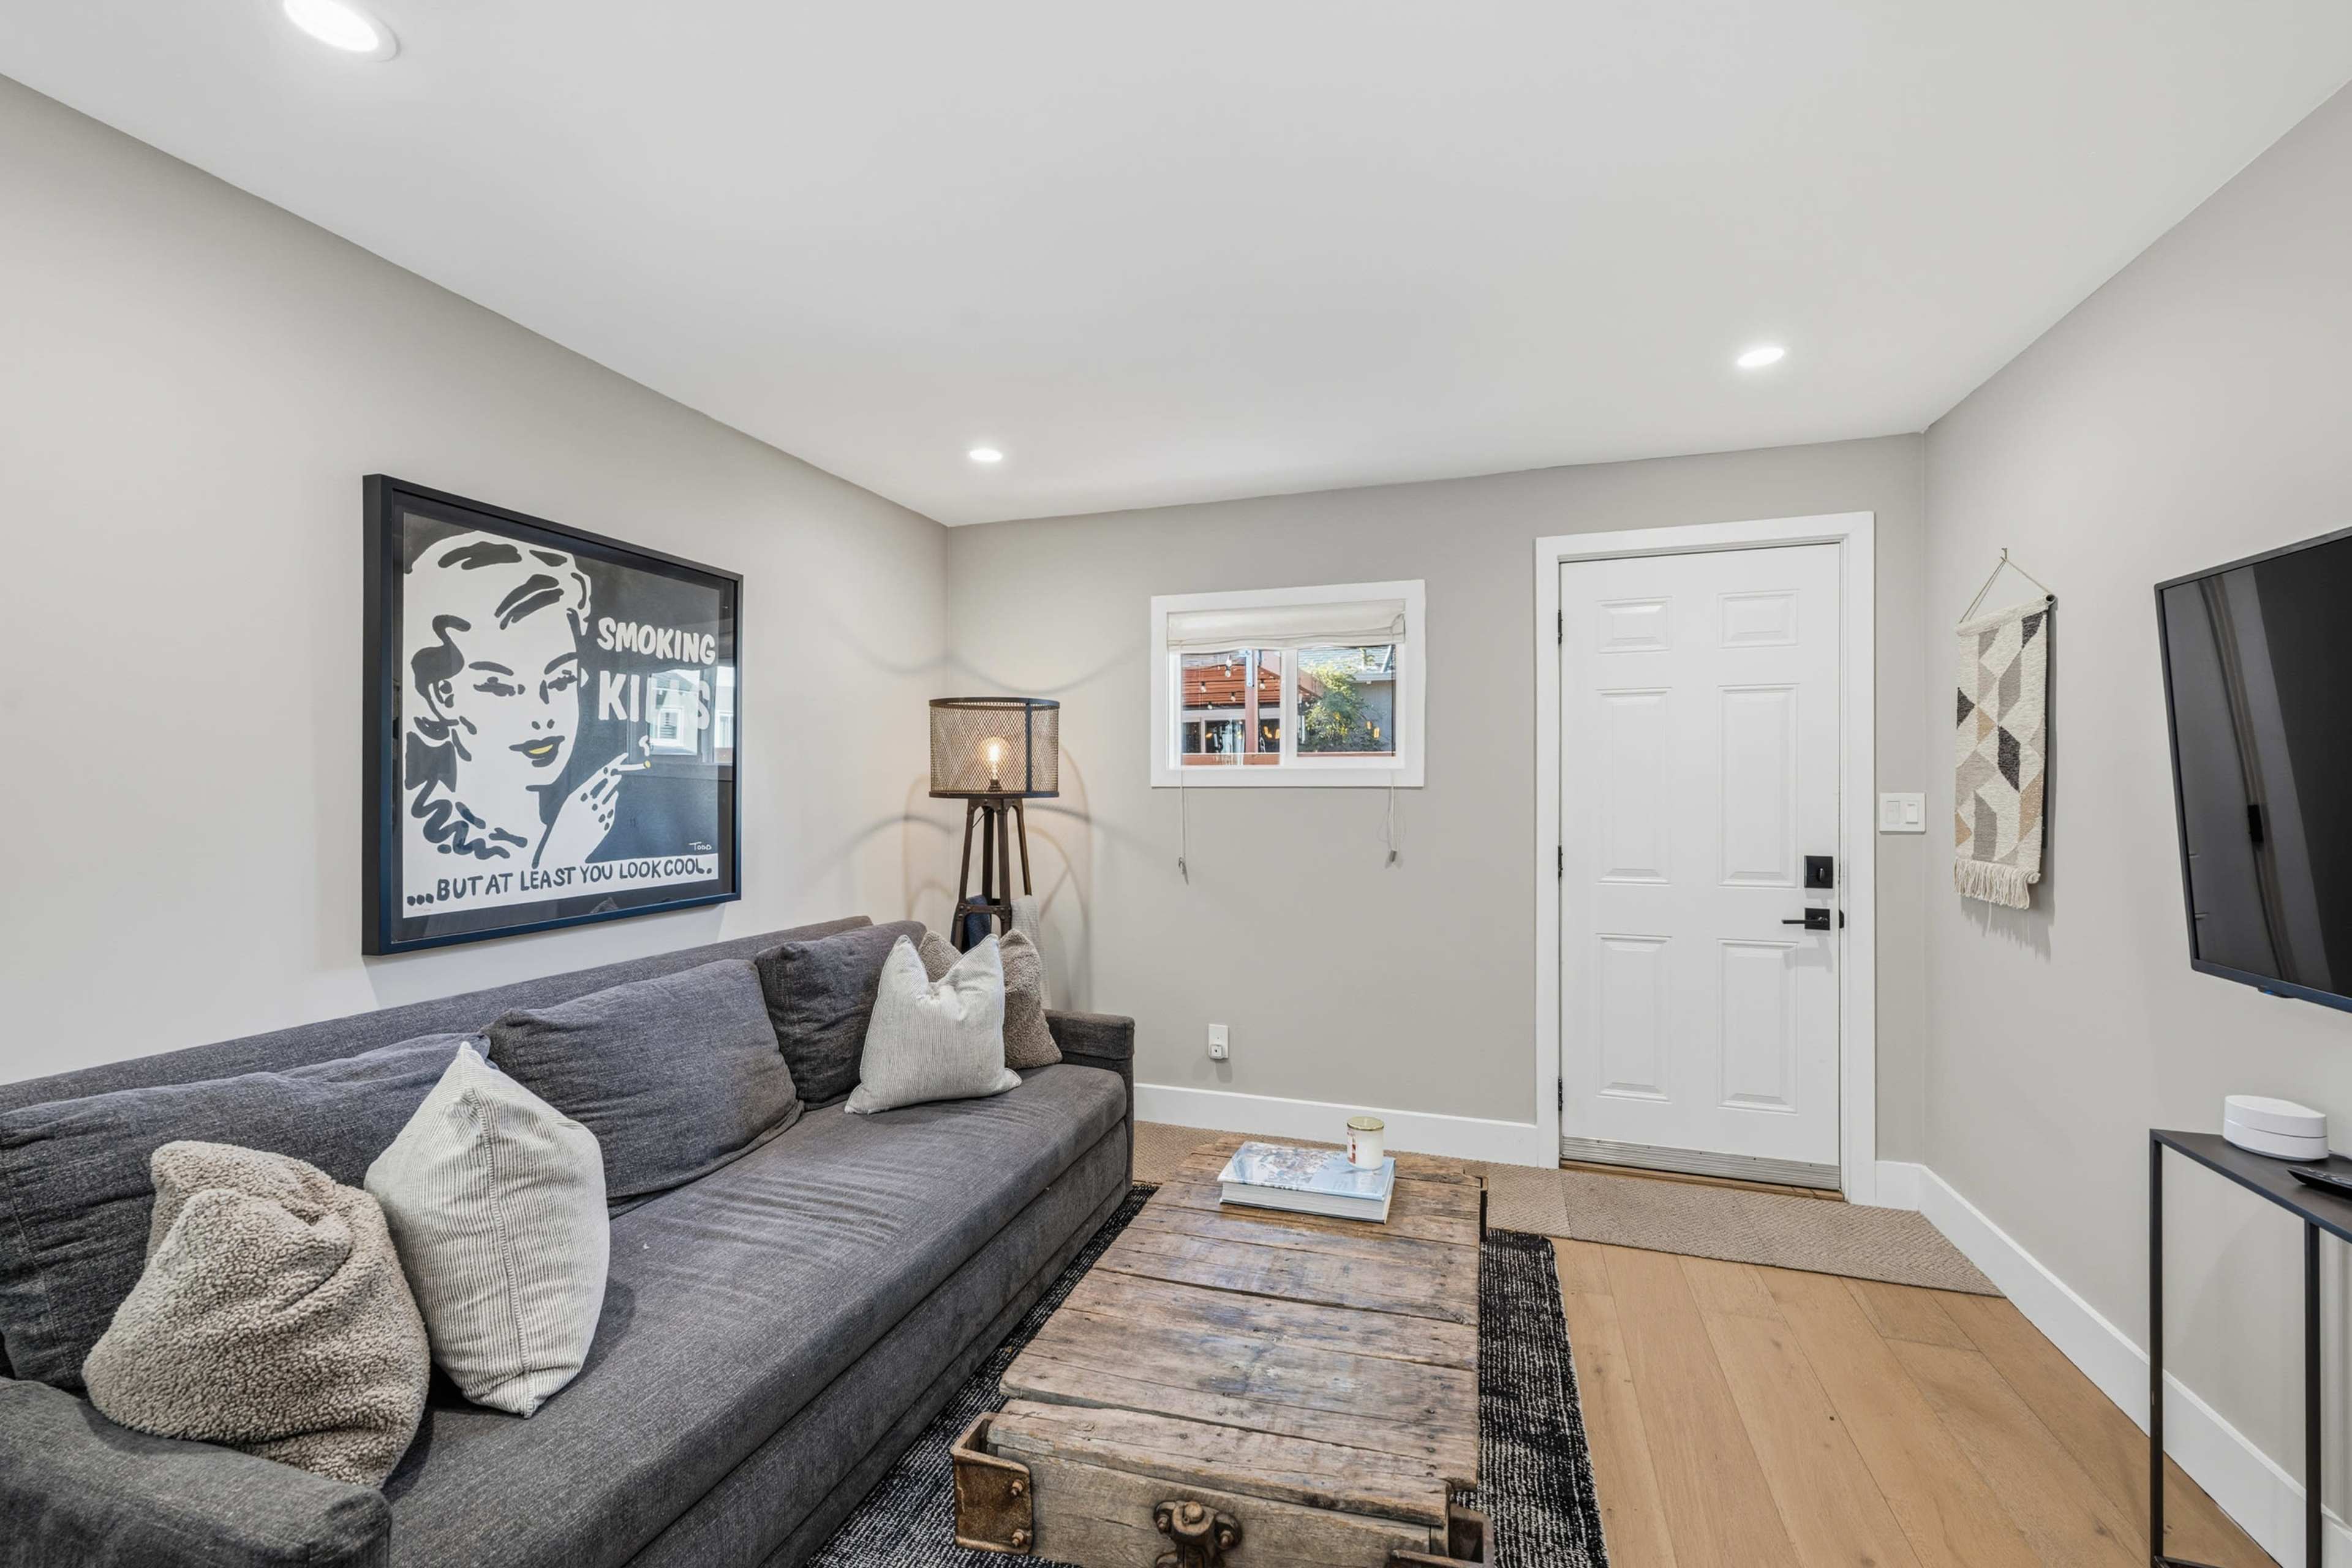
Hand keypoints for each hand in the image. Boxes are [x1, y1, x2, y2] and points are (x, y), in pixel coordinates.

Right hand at [534, 750, 631, 869]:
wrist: (561, 852)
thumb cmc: (561, 827)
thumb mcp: (568, 807)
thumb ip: (583, 795)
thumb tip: (598, 786)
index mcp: (577, 797)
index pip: (599, 775)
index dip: (612, 765)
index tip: (621, 757)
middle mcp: (589, 805)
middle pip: (607, 784)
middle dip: (614, 775)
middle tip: (620, 766)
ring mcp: (598, 816)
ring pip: (611, 797)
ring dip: (613, 787)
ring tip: (617, 778)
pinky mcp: (604, 826)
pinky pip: (611, 811)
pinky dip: (611, 804)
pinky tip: (611, 799)